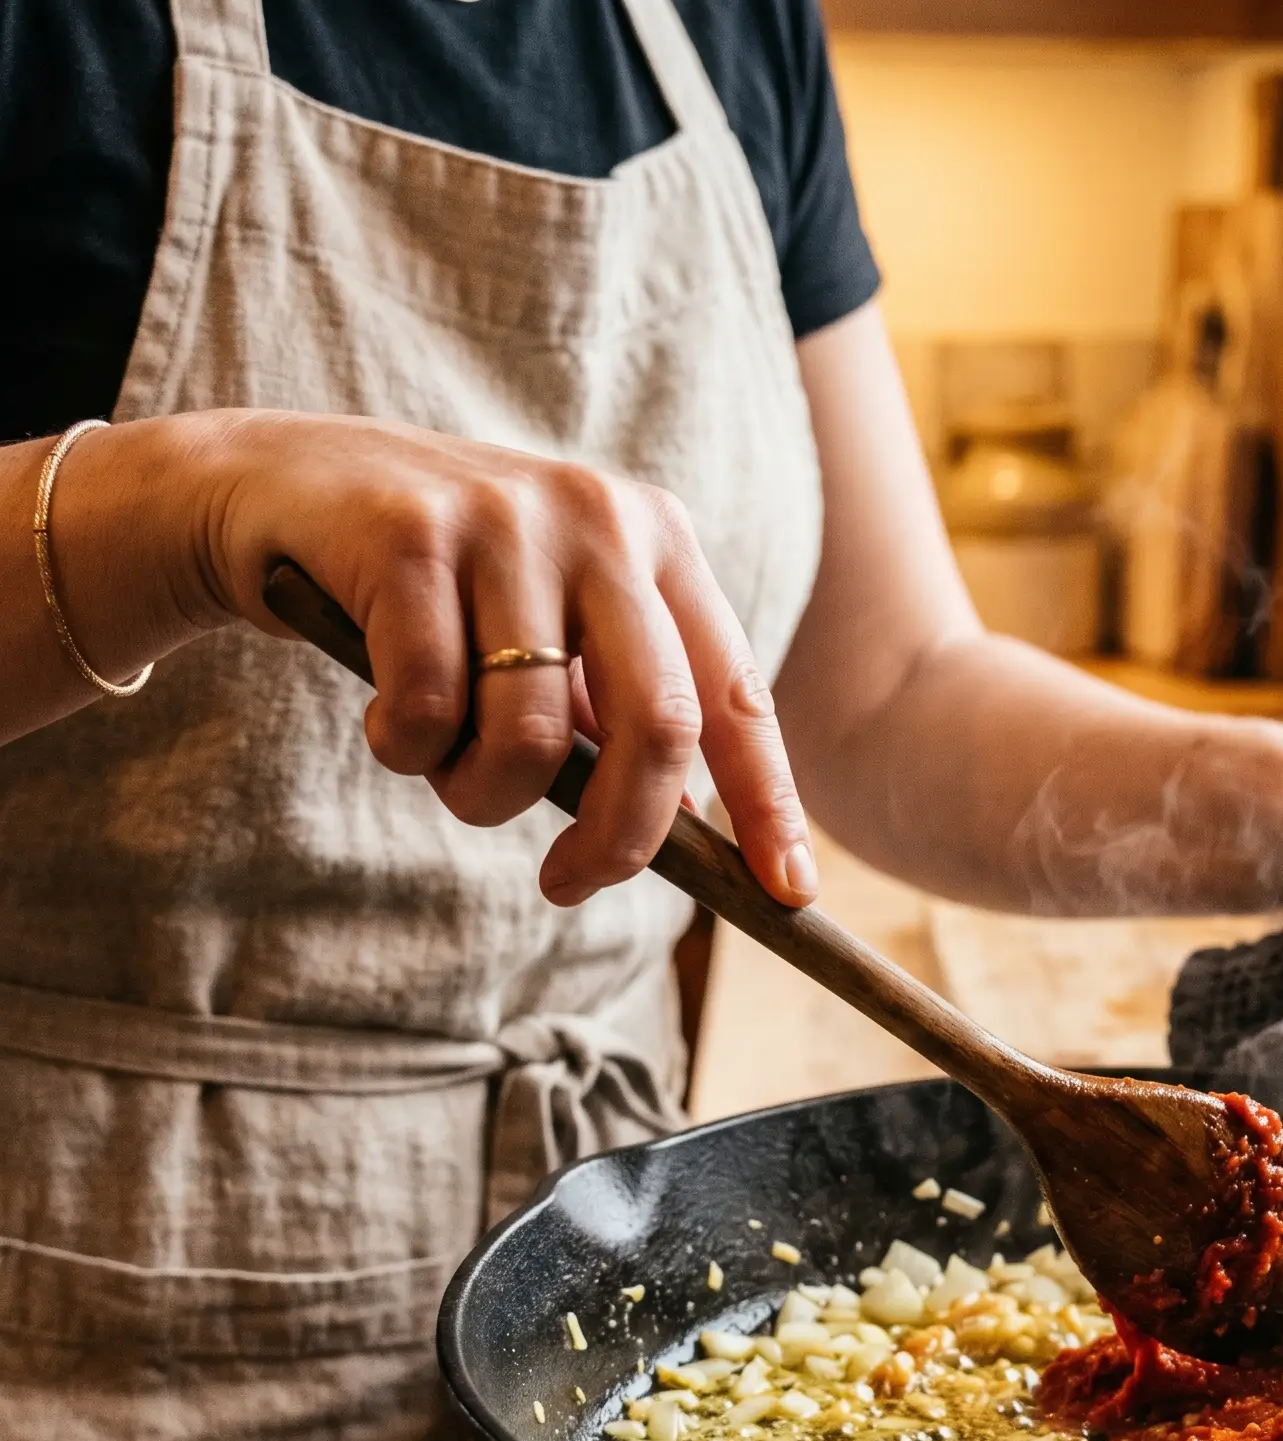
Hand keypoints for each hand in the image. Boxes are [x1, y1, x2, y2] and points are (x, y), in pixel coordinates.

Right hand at [179, 410, 815, 908]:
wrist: (277, 489)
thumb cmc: (435, 585)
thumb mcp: (551, 627)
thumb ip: (620, 706)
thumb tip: (697, 823)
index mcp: (657, 540)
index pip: (736, 695)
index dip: (768, 803)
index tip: (788, 891)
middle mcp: (601, 518)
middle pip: (659, 726)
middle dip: (622, 837)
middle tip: (572, 884)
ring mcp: (508, 519)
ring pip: (533, 737)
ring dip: (482, 796)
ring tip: (444, 764)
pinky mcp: (411, 537)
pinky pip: (434, 712)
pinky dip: (409, 749)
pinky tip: (389, 718)